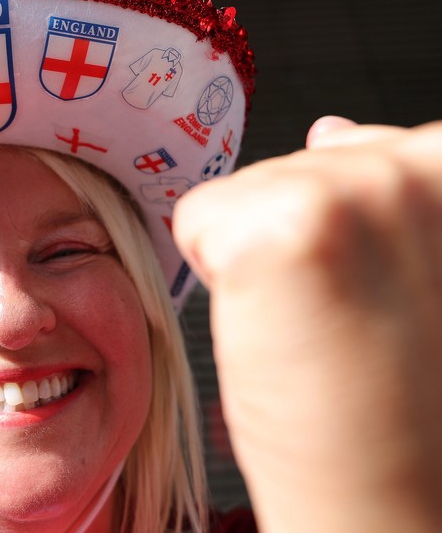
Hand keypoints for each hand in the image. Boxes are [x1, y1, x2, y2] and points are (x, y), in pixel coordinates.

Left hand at [173, 118, 441, 531]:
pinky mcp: (288, 225)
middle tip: (351, 317)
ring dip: (265, 258)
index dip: (354, 233)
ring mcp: (359, 184)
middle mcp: (430, 160)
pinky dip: (217, 272)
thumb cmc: (410, 399)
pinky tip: (277, 324)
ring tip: (321, 325)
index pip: (370, 152)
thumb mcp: (419, 264)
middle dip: (306, 235)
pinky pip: (201, 218)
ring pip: (251, 189)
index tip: (382, 291)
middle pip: (304, 163)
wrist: (394, 498)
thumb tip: (330, 125)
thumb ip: (381, 185)